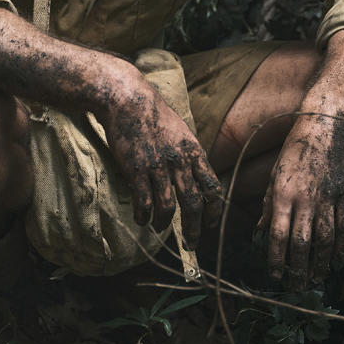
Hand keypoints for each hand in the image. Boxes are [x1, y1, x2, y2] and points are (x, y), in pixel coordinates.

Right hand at [98, 64, 223, 245]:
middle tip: (191, 244)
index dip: (214, 211)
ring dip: (164, 223)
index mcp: (194, 152)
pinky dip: (144, 215)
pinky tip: (142, 218)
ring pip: (167, 207)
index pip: (212, 188)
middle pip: (193, 204)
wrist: (129, 100)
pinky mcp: (136, 169)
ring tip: (160, 228)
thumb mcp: (182, 132)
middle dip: (193, 229)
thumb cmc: (155, 116)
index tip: (211, 225)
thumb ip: (190, 156)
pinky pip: (144, 201)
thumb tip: (197, 179)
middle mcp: (180, 161)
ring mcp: (158, 166)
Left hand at [259, 114, 343, 286]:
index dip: (277, 260)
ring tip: (317, 278)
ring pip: (326, 240)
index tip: (275, 276)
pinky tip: (340, 259)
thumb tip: (261, 231)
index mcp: (284, 194)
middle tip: (297, 286)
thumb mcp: (275, 173)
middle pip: (302, 243)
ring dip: (322, 264)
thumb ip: (269, 204)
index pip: (278, 236)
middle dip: (299, 269)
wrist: (326, 125)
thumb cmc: (295, 148)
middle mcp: (305, 199)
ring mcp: (328, 198)